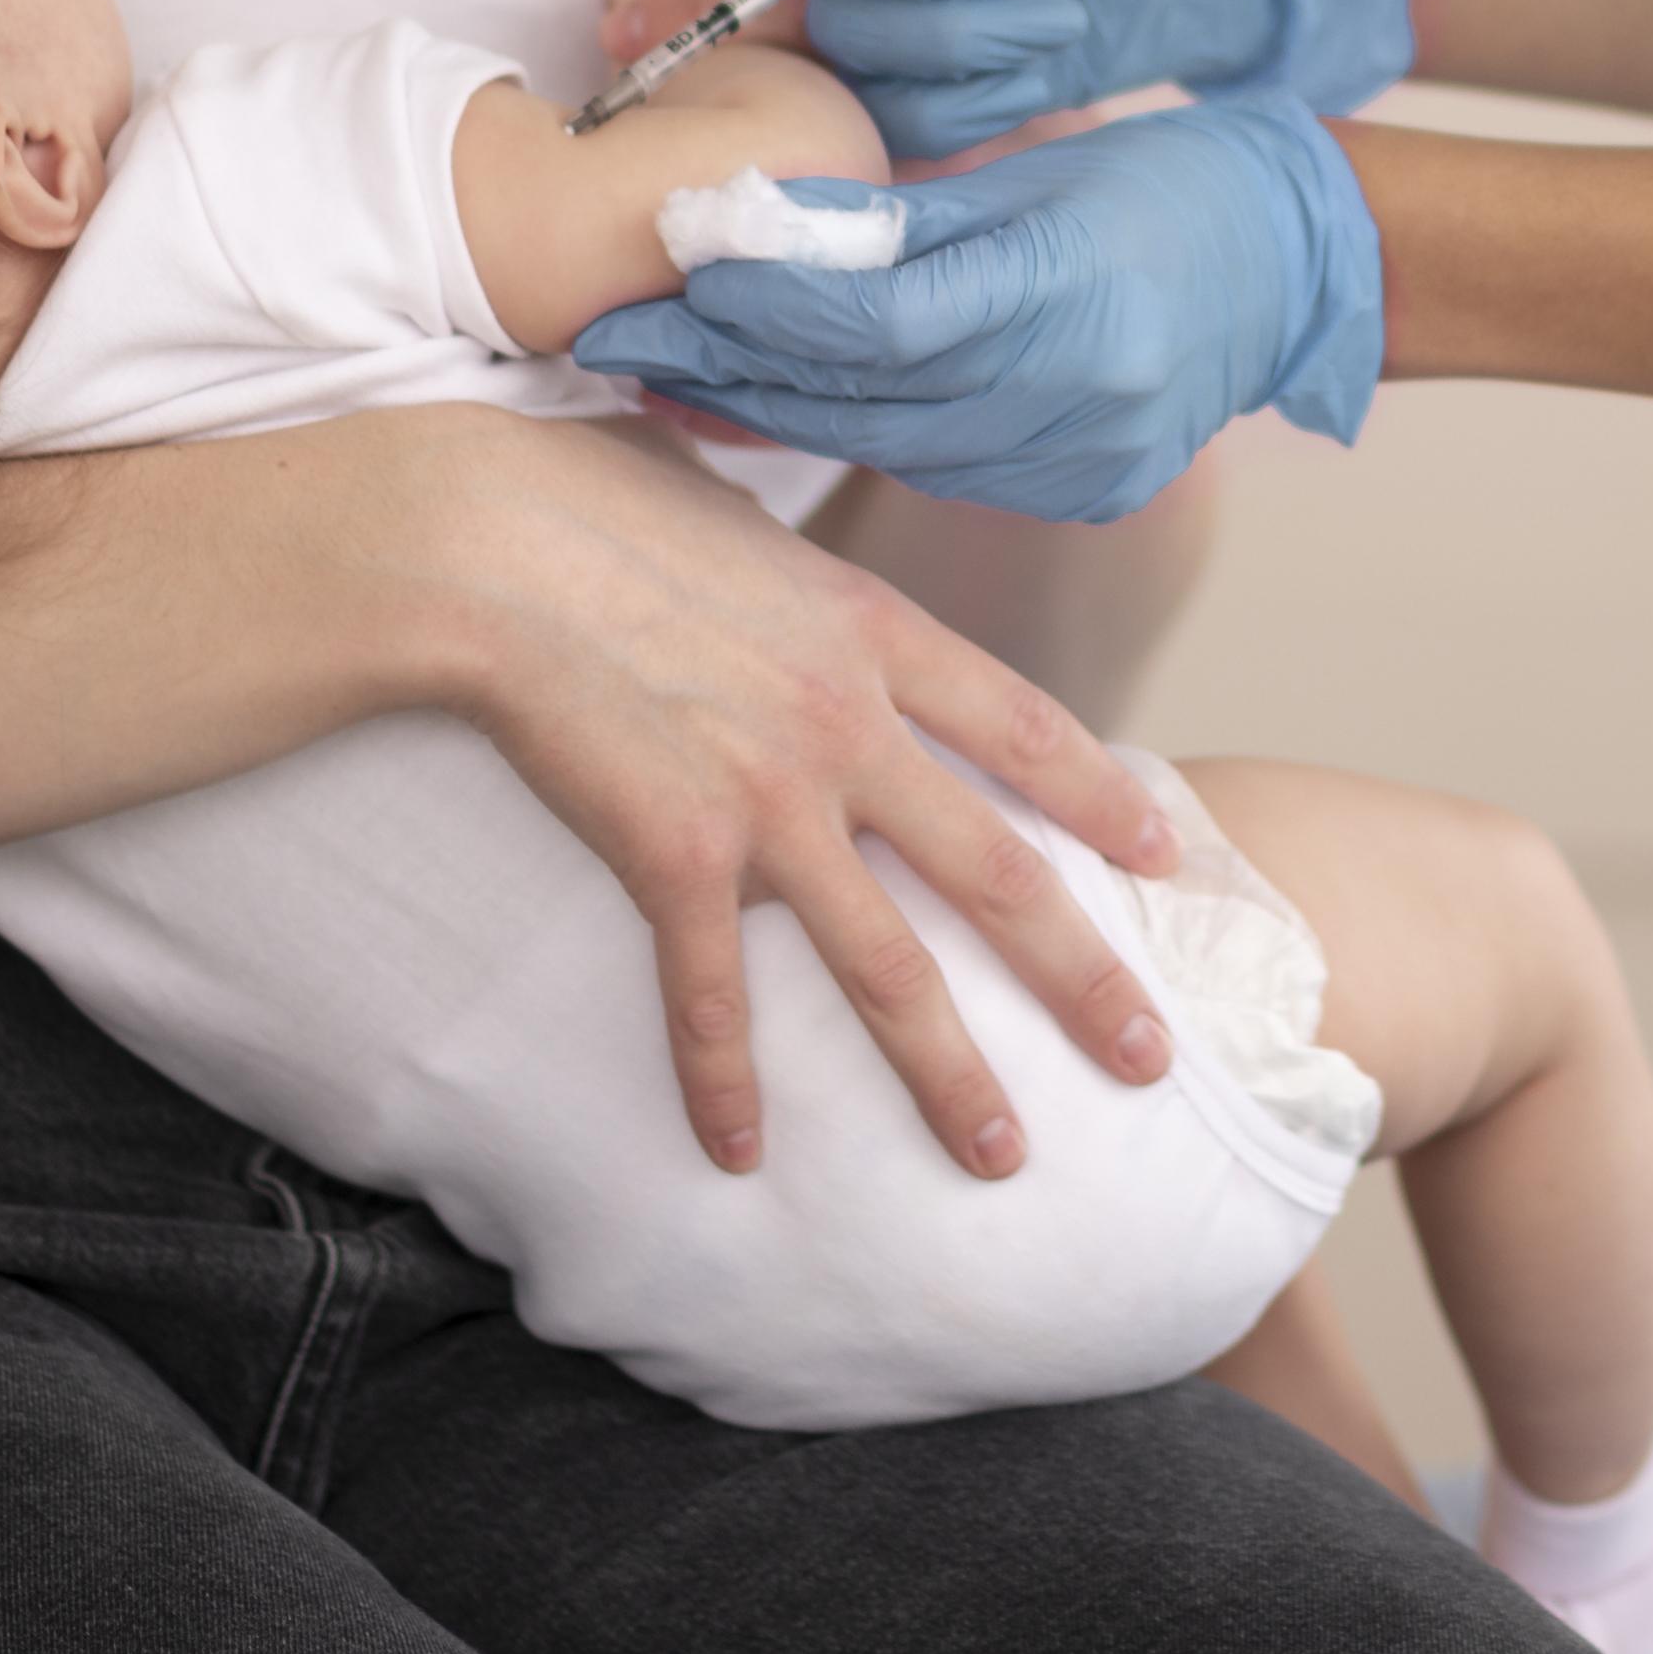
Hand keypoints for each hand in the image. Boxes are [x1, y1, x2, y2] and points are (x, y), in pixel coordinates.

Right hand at [423, 413, 1186, 1175]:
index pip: (1025, 728)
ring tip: (1000, 1154)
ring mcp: (768, 802)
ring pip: (888, 968)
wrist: (487, 542)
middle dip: (1083, 978)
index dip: (1101, 797)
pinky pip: (711, 996)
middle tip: (1148, 1061)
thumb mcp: (742, 518)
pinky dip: (722, 1083)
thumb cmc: (591, 499)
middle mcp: (847, 728)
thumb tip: (784, 581)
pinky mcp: (671, 856)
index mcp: (873, 633)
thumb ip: (792, 578)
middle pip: (998, 875)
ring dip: (948, 1073)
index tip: (1165, 856)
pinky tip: (736, 1153)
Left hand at [574, 96, 1384, 524]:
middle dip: (731, 370)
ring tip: (675, 382)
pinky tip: (785, 415)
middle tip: (620, 344)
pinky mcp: (1088, 491)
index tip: (671, 278)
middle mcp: (1077, 391)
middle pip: (862, 398)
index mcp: (1066, 289)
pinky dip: (860, 439)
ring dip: (774, 415)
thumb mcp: (1030, 175)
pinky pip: (942, 470)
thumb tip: (752, 233)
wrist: (1301, 262)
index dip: (763, 302)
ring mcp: (1085, 456)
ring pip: (888, 449)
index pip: (875, 317)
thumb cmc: (1167, 186)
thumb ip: (895, 220)